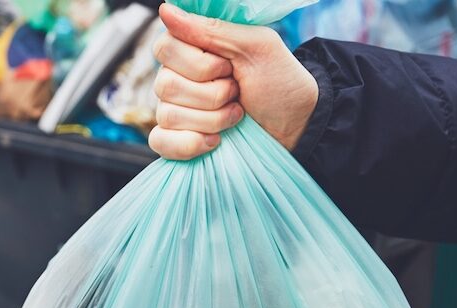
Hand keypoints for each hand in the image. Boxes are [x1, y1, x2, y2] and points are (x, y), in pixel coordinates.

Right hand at [149, 2, 318, 159]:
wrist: (295, 124)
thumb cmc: (279, 80)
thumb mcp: (255, 46)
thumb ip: (210, 28)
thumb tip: (165, 10)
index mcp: (190, 50)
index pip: (164, 48)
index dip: (198, 63)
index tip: (228, 66)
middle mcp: (175, 78)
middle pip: (166, 85)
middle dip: (212, 94)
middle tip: (237, 91)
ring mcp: (173, 111)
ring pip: (168, 115)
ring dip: (212, 120)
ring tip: (236, 114)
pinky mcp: (176, 140)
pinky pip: (160, 142)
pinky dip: (189, 144)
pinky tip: (214, 141)